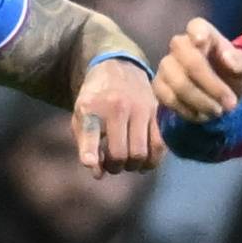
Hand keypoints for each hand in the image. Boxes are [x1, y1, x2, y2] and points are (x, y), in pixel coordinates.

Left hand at [74, 58, 159, 174]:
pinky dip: (152, 160)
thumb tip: (98, 174)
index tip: (90, 163)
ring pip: (141, 153)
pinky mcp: (156, 112)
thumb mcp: (82, 117)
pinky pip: (159, 144)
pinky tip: (144, 162)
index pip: (90, 132)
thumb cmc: (96, 101)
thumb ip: (86, 146)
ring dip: (133, 166)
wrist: (118, 68)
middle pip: (120, 153)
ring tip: (127, 163)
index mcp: (92, 107)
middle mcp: (117, 107)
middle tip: (112, 165)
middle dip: (115, 167)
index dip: (90, 152)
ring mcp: (140, 108)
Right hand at [153, 17, 241, 121]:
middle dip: (211, 84)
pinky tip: (201, 115)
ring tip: (218, 111)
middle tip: (231, 103)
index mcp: (204, 35)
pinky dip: (187, 110)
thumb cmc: (233, 76)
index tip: (201, 41)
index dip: (197, 32)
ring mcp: (167, 66)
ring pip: (177, 82)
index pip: (196, 26)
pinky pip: (168, 98)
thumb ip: (240, 62)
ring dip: (201, 101)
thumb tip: (227, 57)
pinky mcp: (159, 86)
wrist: (222, 98)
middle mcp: (180, 47)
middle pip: (187, 59)